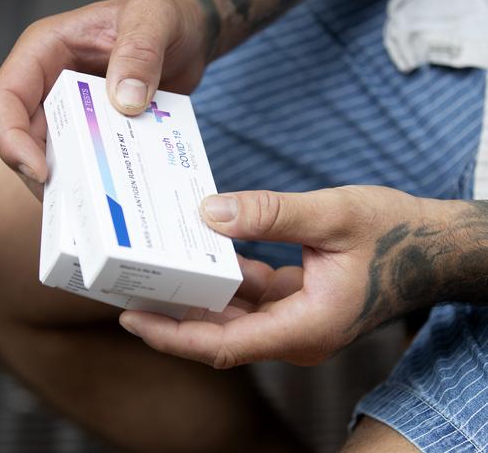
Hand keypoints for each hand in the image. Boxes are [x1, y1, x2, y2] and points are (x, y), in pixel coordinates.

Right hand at [0, 0, 209, 196]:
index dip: (11, 140)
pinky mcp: (95, 130)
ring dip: (69, 182)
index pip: (5, 100)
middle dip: (39, 172)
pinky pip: (85, 160)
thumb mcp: (155, 19)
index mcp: (45, 51)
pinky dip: (96, 179)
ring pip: (51, 156)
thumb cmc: (165, 13)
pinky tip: (116, 196)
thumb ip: (139, 51)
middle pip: (21, 138)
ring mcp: (71, 110)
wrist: (187, 32)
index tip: (40, 171)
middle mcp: (49, 83)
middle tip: (74, 201)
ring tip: (96, 205)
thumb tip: (125, 102)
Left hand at [119, 186, 472, 367]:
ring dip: (196, 296)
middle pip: (220, 336)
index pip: (226, 345)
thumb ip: (271, 214)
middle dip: (173, 317)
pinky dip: (224, 279)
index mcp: (309, 325)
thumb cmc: (395, 232)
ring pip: (232, 317)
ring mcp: (296, 321)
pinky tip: (203, 249)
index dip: (175, 336)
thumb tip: (210, 214)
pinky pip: (249, 298)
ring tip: (154, 269)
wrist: (433, 245)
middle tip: (127, 289)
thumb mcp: (333, 214)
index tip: (133, 318)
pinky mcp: (295, 304)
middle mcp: (297, 334)